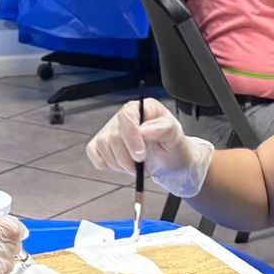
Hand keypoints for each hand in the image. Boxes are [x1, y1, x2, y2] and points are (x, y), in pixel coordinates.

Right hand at [84, 97, 214, 197]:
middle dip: (127, 157)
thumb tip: (144, 129)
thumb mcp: (177, 138)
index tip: (140, 155)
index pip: (126, 116)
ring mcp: (110, 130)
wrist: (170, 161)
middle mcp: (124, 117)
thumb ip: (164, 129)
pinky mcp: (101, 144)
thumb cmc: (173, 147)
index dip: (131, 138)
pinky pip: (96, 156)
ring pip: (103, 147)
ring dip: (121, 164)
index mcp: (142, 108)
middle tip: (142, 163)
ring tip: (136, 164)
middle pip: (112, 136)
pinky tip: (123, 164)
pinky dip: (109, 165)